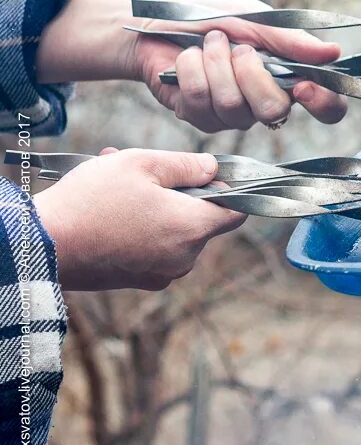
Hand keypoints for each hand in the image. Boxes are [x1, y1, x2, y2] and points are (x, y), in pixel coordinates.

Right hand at [33, 148, 245, 290]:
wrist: (40, 246)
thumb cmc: (91, 201)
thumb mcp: (141, 164)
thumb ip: (186, 165)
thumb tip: (213, 169)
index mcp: (193, 228)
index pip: (236, 211)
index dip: (227, 190)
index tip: (206, 175)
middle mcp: (184, 258)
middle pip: (200, 219)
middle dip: (177, 192)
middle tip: (144, 170)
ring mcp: (161, 273)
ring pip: (173, 230)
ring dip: (154, 206)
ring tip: (118, 184)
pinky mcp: (139, 280)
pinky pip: (153, 247)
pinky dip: (141, 227)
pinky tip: (111, 208)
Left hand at [37, 0, 347, 131]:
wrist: (157, 21)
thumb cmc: (210, 15)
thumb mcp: (252, 20)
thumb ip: (289, 40)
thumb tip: (333, 53)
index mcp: (290, 75)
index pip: (326, 107)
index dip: (323, 104)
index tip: (304, 86)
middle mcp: (266, 101)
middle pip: (276, 111)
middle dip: (251, 74)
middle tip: (237, 47)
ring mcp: (234, 114)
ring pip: (235, 107)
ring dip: (215, 65)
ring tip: (207, 44)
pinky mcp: (200, 118)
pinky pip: (201, 102)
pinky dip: (191, 70)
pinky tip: (187, 58)